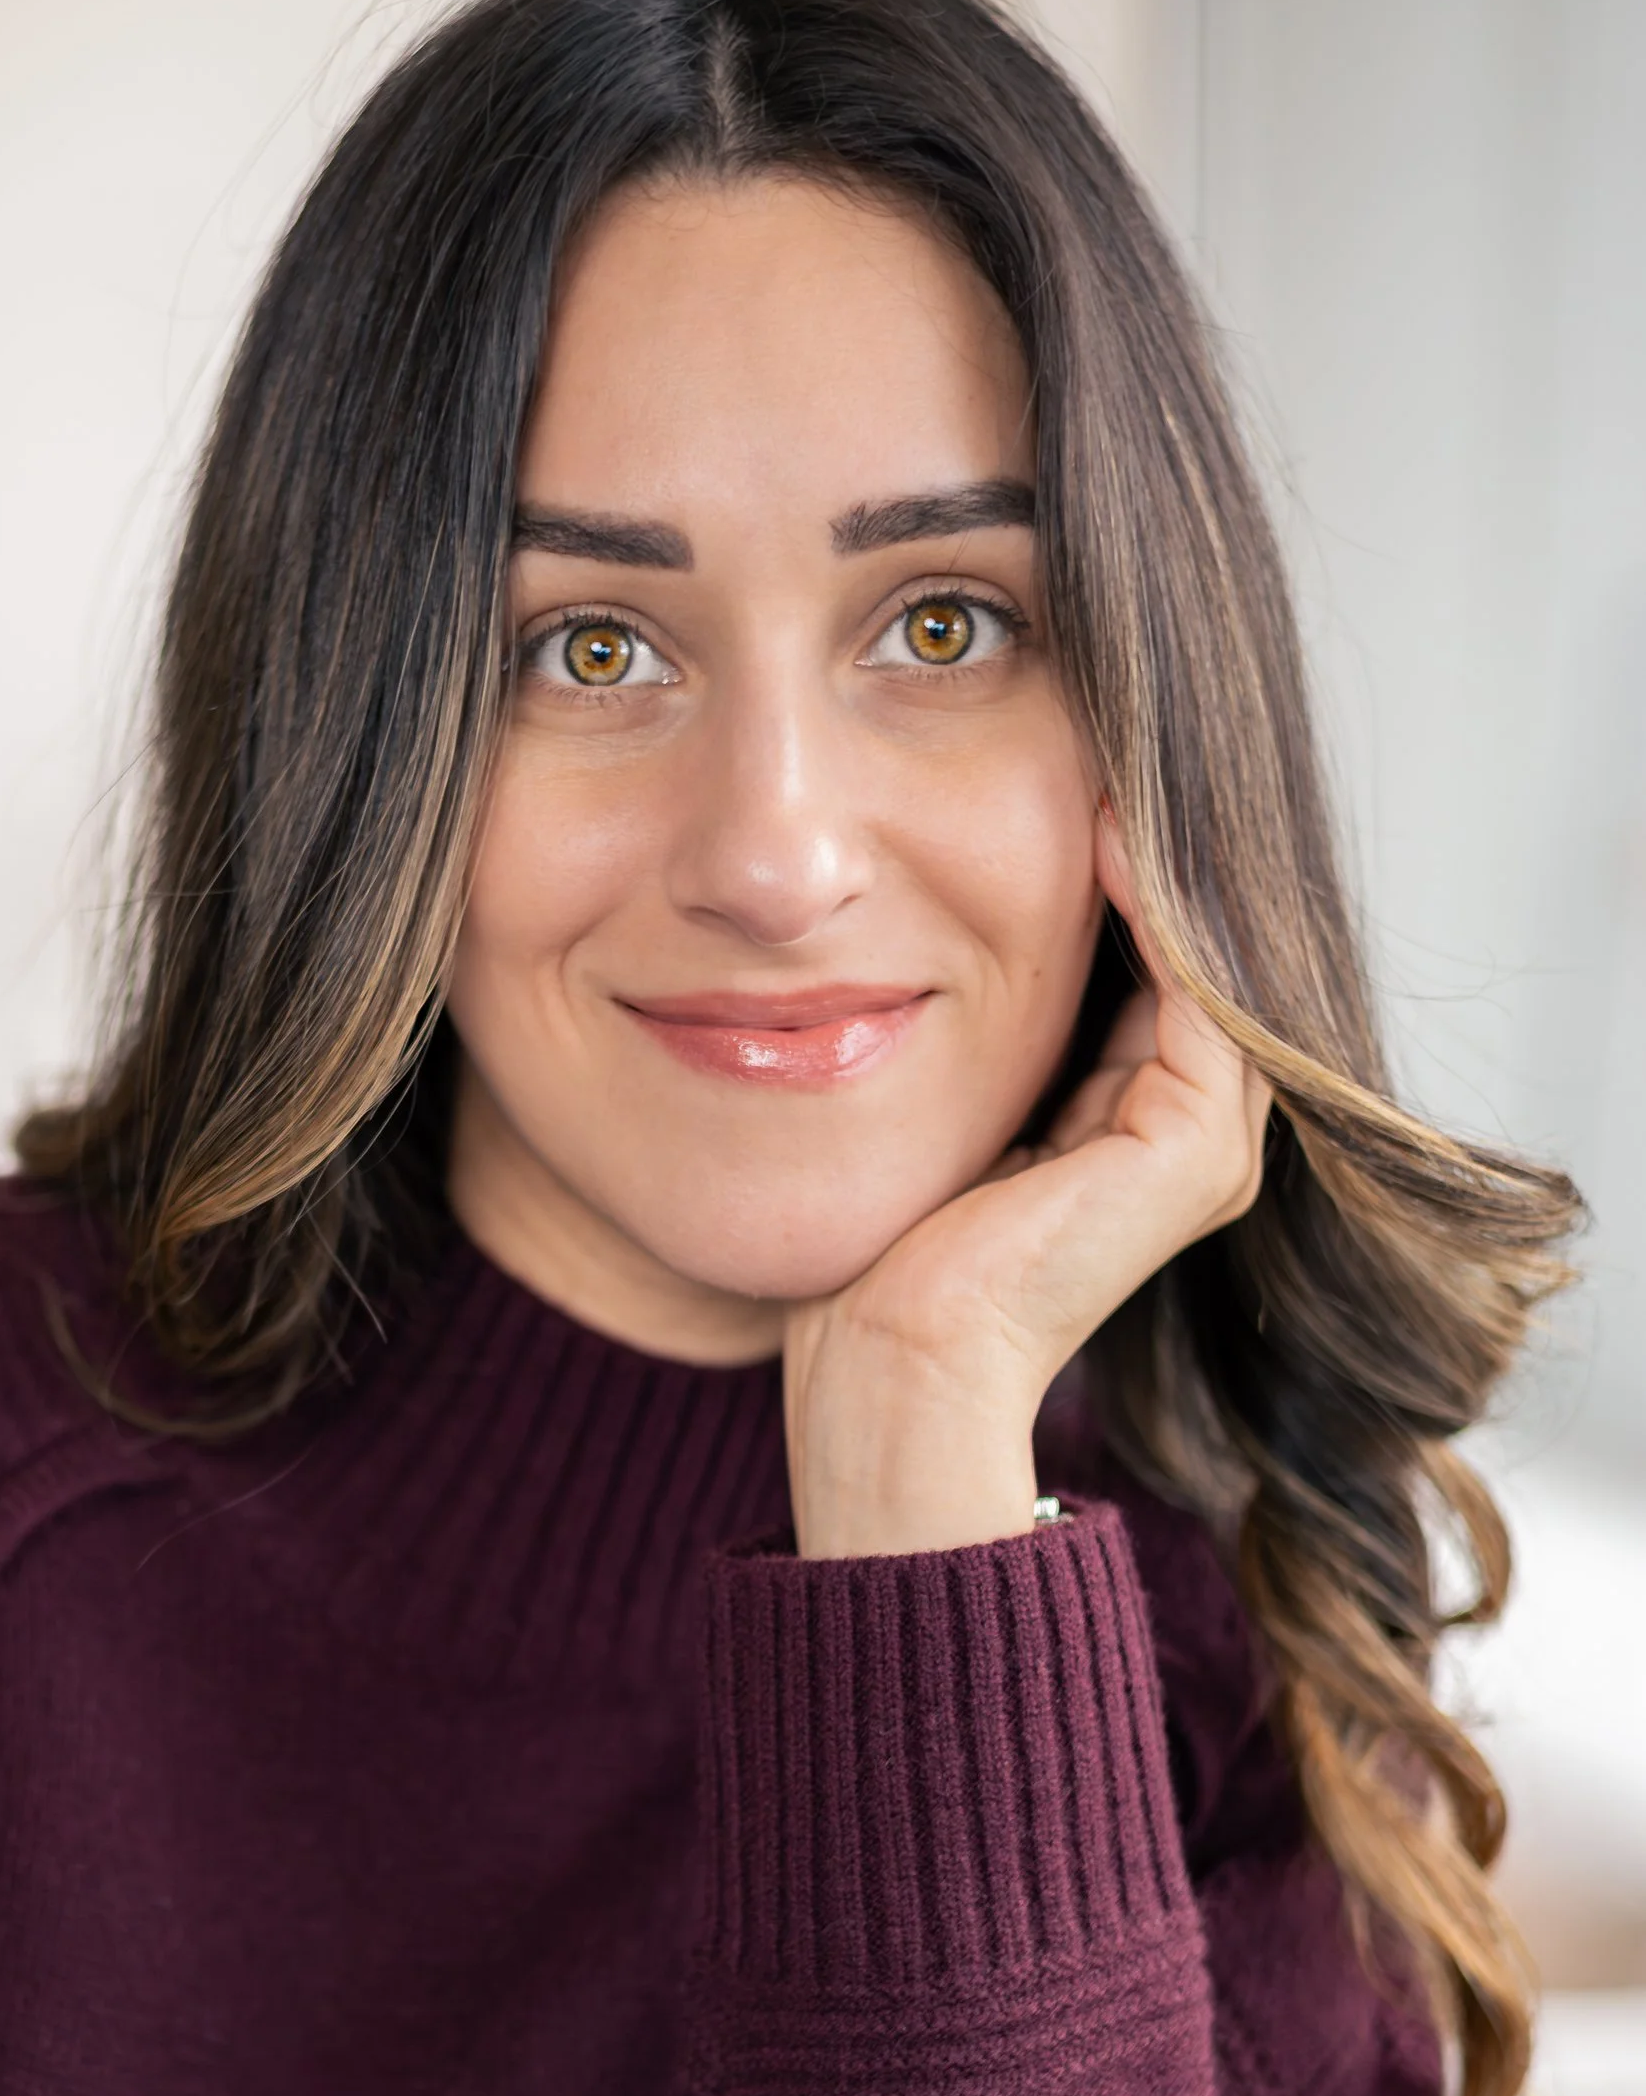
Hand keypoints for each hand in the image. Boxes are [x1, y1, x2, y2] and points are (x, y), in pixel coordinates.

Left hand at [784, 810, 1269, 1558]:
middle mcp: (1194, 1131)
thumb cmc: (883, 1252)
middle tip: (1104, 731)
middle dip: (1148, 841)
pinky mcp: (1197, 1157)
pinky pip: (1200, 994)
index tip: (1066, 762)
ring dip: (1163, 857)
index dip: (1117, 859)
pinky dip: (1161, 909)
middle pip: (1194, 948)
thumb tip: (920, 910)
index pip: (1153, 954)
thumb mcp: (942, 1094)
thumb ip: (977, 1018)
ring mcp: (1210, 1146)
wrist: (889, 1365)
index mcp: (1138, 1119)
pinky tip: (1105, 831)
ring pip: (1210, 959)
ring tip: (1112, 757)